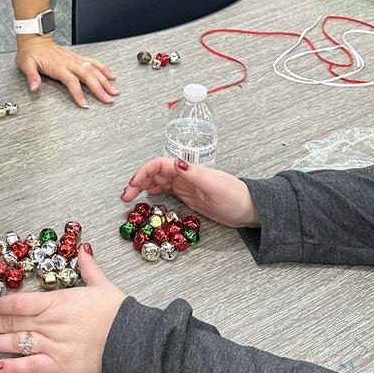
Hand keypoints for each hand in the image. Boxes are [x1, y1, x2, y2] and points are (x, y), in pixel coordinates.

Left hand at [0, 244, 124, 372]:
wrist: (134, 341)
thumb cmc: (119, 313)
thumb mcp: (102, 285)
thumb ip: (88, 267)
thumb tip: (83, 249)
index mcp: (59, 302)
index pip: (22, 301)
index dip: (2, 303)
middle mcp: (51, 323)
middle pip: (13, 322)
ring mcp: (54, 345)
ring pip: (17, 343)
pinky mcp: (60, 365)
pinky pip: (31, 366)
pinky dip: (12, 367)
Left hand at [16, 37, 117, 107]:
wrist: (34, 39)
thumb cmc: (30, 53)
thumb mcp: (26, 64)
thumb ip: (31, 76)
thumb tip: (34, 87)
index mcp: (58, 66)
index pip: (71, 81)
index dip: (78, 94)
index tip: (85, 104)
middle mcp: (69, 62)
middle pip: (88, 76)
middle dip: (99, 89)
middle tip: (107, 100)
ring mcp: (74, 59)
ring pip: (93, 69)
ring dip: (105, 80)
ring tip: (113, 91)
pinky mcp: (77, 57)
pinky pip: (93, 62)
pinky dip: (103, 69)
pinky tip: (111, 75)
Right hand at [121, 157, 258, 227]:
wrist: (249, 209)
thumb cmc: (235, 197)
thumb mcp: (215, 186)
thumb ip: (194, 175)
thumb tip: (175, 163)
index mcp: (188, 169)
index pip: (159, 165)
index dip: (143, 173)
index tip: (133, 186)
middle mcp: (184, 174)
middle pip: (153, 173)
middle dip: (137, 182)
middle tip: (125, 197)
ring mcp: (184, 185)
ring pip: (156, 181)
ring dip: (141, 187)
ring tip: (129, 198)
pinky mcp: (187, 195)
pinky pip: (164, 190)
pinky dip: (152, 192)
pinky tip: (146, 198)